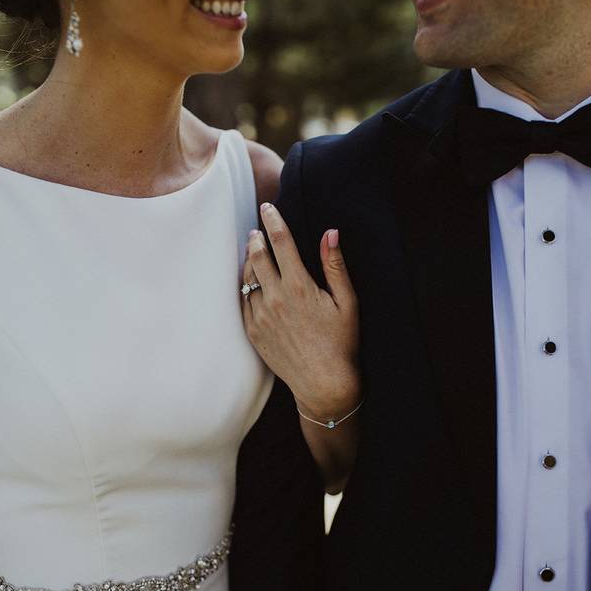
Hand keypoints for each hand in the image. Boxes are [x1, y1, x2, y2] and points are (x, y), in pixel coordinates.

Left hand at [243, 203, 360, 418]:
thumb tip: (331, 233)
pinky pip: (243, 300)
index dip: (274, 220)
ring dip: (249, 260)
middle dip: (257, 237)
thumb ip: (336, 266)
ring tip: (254, 250)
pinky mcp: (253, 331)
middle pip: (258, 255)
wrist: (323, 383)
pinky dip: (246, 286)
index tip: (268, 207)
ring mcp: (261, 316)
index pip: (281, 242)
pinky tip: (252, 281)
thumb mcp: (347, 302)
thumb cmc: (341, 342)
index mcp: (299, 287)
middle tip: (258, 228)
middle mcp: (275, 298)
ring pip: (247, 277)